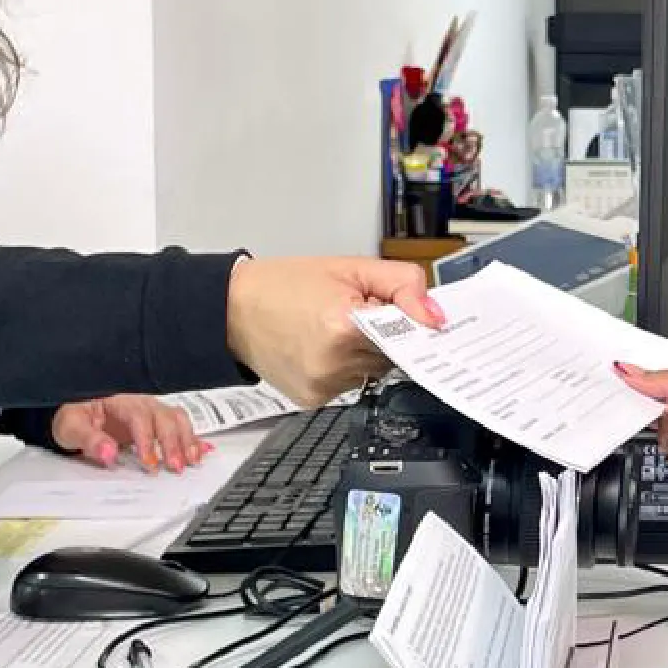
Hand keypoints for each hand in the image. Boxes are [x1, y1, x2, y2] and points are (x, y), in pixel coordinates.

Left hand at [52, 394, 207, 472]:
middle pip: (165, 417)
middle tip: (175, 466)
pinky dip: (192, 438)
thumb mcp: (71, 427)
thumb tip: (108, 453)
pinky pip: (180, 426)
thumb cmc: (73, 417)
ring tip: (191, 461)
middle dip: (173, 443)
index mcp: (119, 400)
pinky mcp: (156, 422)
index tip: (148, 461)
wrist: (76, 413)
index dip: (146, 439)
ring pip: (177, 419)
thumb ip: (89, 440)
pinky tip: (202, 451)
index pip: (139, 417)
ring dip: (187, 440)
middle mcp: (140, 403)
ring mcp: (151, 411)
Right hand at [226, 256, 442, 407]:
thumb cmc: (283, 286)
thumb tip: (435, 317)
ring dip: (365, 352)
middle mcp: (334, 363)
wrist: (231, 310)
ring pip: (373, 371)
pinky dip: (345, 368)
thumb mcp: (350, 267)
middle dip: (384, 333)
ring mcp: (324, 386)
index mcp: (344, 326)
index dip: (409, 322)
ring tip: (332, 328)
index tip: (414, 319)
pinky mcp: (314, 400)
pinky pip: (350, 385)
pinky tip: (320, 348)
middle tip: (356, 311)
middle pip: (391, 354)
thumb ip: (402, 285)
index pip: (407, 333)